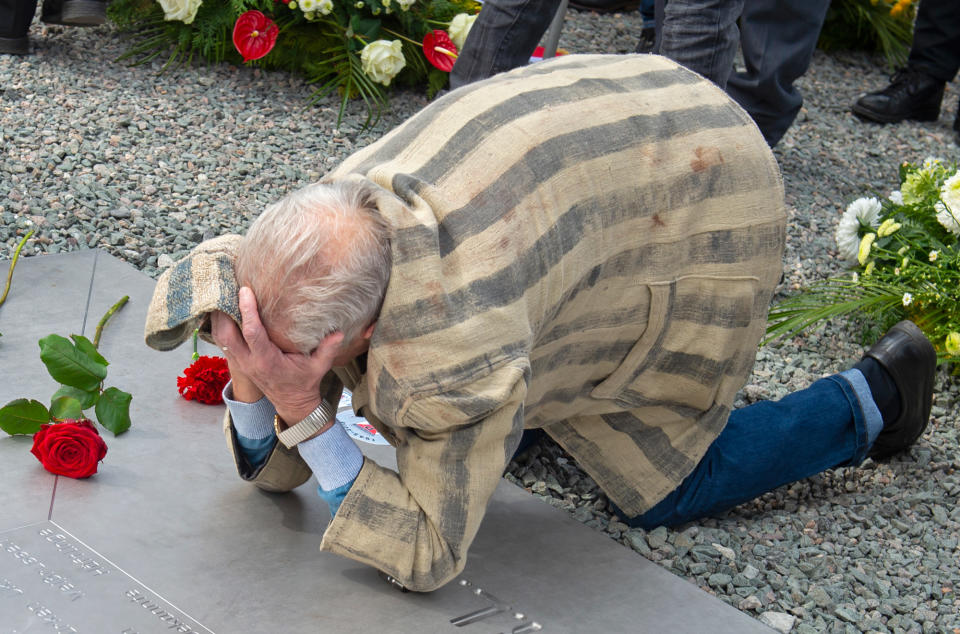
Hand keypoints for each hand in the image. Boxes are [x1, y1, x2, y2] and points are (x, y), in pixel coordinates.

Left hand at [211, 287, 343, 423]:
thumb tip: (339, 332)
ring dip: (218, 317)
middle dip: (223, 311)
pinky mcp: (238, 361)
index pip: (252, 333)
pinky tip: (223, 309)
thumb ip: (328, 349)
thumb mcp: (319, 366)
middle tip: (226, 287)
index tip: (245, 291)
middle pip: (226, 334)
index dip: (247, 311)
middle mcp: (249, 362)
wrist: (292, 402)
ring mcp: (240, 362)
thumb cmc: (305, 382)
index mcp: (267, 361)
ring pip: (219, 337)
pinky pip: (222, 341)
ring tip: (221, 294)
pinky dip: (219, 324)